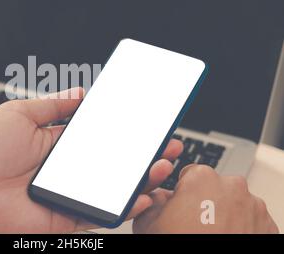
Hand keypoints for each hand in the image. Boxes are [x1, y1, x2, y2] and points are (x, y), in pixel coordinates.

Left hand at [0, 88, 182, 232]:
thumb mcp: (20, 114)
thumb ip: (53, 104)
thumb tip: (81, 91)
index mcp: (58, 142)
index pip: (101, 134)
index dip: (125, 128)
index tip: (147, 119)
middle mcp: (68, 167)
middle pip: (114, 160)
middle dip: (143, 151)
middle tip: (167, 141)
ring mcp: (70, 191)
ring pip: (114, 186)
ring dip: (142, 176)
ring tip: (163, 163)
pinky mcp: (68, 215)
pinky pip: (102, 211)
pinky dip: (125, 205)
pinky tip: (143, 194)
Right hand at [132, 165, 278, 233]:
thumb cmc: (180, 242)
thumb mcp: (148, 222)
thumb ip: (153, 199)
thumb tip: (159, 196)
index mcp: (201, 177)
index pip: (188, 174)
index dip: (182, 193)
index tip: (181, 208)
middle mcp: (231, 186)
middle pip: (214, 187)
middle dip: (205, 202)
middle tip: (194, 225)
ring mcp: (253, 206)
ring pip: (234, 203)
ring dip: (224, 215)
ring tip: (212, 235)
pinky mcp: (268, 225)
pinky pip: (251, 220)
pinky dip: (241, 228)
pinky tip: (226, 238)